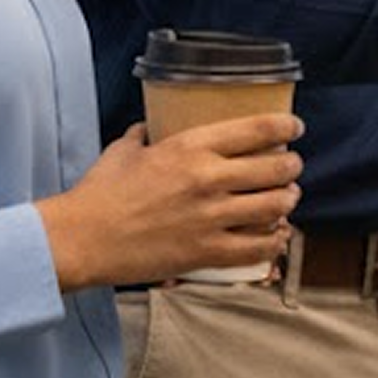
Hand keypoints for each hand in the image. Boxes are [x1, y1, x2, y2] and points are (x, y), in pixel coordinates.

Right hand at [36, 115, 304, 290]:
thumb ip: (145, 133)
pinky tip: (276, 235)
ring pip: (274, 206)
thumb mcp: (124, 149)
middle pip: (276, 168)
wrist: (82, 239)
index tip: (294, 128)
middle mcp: (208, 179)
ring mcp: (210, 217)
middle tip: (292, 166)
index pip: (257, 130)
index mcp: (190, 147)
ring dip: (288, 200)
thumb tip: (151, 125)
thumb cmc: (100, 192)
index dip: (285, 127)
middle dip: (292, 166)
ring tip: (287, 197)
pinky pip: (257, 247)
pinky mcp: (206, 252)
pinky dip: (274, 240)